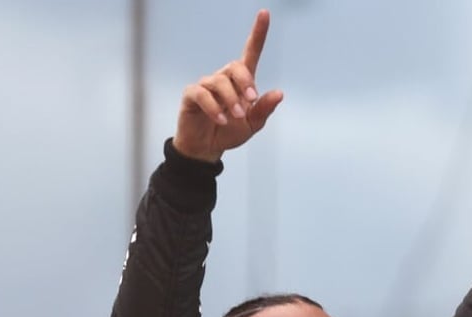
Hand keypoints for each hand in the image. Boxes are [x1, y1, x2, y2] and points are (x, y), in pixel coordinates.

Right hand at [173, 9, 283, 161]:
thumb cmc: (229, 132)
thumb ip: (264, 109)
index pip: (250, 53)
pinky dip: (214, 107)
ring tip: (236, 116)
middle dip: (245, 83)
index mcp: (241, 82)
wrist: (207, 148)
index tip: (265, 13)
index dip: (258, 34)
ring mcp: (206, 85)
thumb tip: (279, 93)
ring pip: (219, 82)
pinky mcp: (192, 95)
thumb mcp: (253, 124)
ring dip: (231, 100)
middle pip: (235, 67)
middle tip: (250, 102)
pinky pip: (202, 94)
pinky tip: (221, 119)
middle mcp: (223, 79)